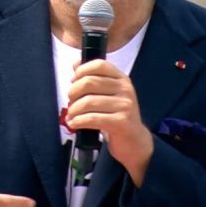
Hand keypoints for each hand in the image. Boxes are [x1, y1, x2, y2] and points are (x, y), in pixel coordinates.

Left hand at [66, 59, 153, 186]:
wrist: (134, 142)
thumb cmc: (117, 116)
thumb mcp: (109, 95)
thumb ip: (94, 79)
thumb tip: (75, 64)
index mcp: (122, 79)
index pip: (99, 65)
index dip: (82, 70)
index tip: (73, 80)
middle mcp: (125, 89)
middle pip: (89, 82)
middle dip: (73, 92)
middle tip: (70, 101)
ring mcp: (125, 105)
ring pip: (88, 102)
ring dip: (73, 110)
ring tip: (71, 115)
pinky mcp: (121, 122)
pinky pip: (92, 118)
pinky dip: (78, 121)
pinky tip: (74, 123)